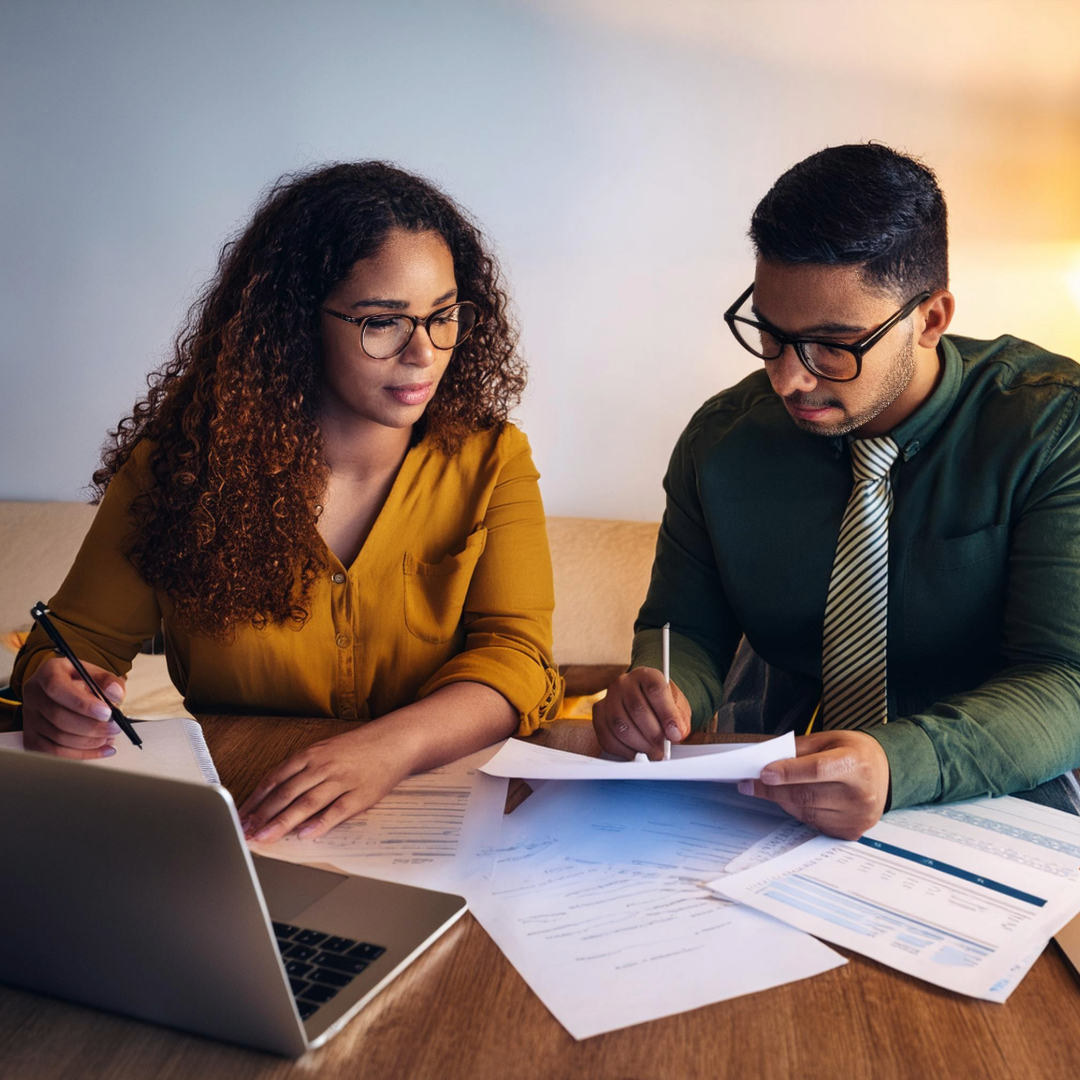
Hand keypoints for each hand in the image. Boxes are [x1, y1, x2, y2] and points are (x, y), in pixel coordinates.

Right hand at [21, 656, 126, 758]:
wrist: (60, 688)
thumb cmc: (78, 681)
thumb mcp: (94, 673)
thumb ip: (108, 681)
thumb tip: (116, 695)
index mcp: (48, 673)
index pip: (57, 689)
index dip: (82, 703)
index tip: (107, 713)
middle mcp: (33, 695)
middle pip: (59, 718)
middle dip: (92, 727)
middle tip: (115, 728)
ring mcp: (30, 718)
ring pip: (57, 738)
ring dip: (88, 742)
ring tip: (109, 737)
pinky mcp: (31, 737)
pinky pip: (53, 753)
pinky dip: (81, 755)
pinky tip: (102, 749)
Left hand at [238, 722, 415, 842]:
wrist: (393, 742)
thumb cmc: (356, 749)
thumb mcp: (323, 750)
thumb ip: (299, 770)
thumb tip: (271, 793)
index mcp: (311, 755)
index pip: (275, 779)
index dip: (256, 800)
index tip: (242, 817)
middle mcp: (323, 767)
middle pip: (287, 793)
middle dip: (264, 815)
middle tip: (247, 832)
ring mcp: (341, 781)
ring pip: (307, 803)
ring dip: (284, 822)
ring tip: (267, 837)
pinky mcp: (360, 795)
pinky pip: (337, 811)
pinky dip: (320, 823)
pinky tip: (306, 834)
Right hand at [593, 667, 691, 759]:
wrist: (645, 704)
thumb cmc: (663, 706)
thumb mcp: (678, 708)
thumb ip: (679, 720)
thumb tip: (676, 734)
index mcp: (646, 675)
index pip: (655, 690)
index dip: (667, 714)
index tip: (675, 734)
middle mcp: (624, 683)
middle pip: (636, 709)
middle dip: (653, 734)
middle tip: (663, 748)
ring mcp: (608, 698)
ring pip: (620, 725)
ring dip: (639, 744)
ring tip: (652, 752)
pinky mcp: (599, 715)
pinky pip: (607, 737)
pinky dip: (624, 750)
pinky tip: (637, 752)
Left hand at [737, 730, 889, 839]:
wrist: (884, 772)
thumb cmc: (853, 752)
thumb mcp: (828, 739)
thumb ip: (798, 749)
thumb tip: (766, 761)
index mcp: (856, 763)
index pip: (816, 770)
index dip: (787, 772)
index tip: (763, 773)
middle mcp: (860, 793)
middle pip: (807, 795)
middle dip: (774, 789)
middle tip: (751, 783)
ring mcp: (857, 816)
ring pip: (806, 812)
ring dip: (783, 800)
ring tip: (772, 788)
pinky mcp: (851, 831)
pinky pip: (813, 824)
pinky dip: (797, 812)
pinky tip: (793, 799)